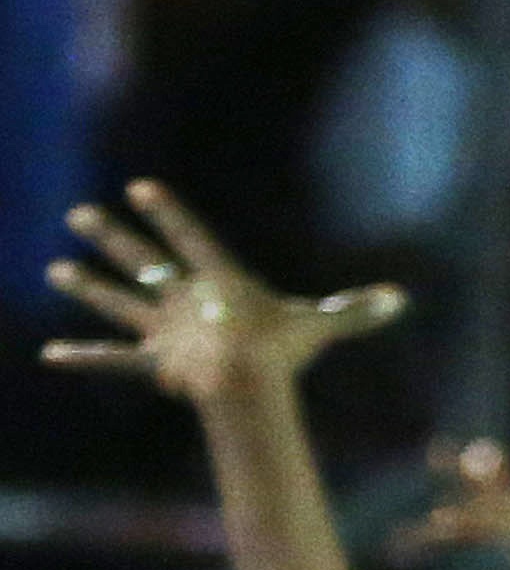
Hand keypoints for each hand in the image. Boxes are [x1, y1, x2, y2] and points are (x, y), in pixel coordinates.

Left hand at [42, 183, 406, 406]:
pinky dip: (82, 358)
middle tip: (79, 214)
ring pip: (118, 302)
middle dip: (110, 236)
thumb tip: (401, 299)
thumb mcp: (321, 327)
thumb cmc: (284, 351)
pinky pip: (112, 360)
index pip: (190, 239)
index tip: (140, 187)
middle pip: (141, 260)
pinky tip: (49, 355)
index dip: (167, 213)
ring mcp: (163, 329)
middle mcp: (182, 299)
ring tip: (56, 270)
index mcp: (217, 281)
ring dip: (86, 286)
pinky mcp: (153, 361)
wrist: (244, 382)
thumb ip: (355, 313)